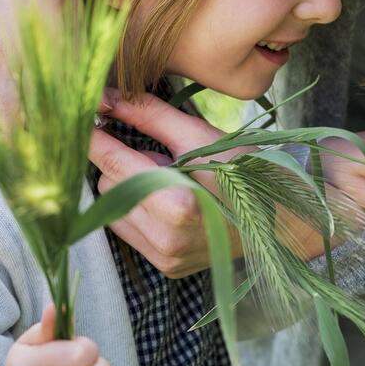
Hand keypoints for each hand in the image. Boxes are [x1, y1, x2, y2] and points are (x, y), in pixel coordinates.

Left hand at [88, 91, 246, 277]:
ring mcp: (164, 258)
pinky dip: (141, 211)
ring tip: (171, 181)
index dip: (93, 138)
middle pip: (108, 187)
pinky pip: (130, 231)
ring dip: (130, 190)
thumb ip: (148, 115)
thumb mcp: (200, 137)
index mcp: (176, 204)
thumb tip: (105, 97)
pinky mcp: (166, 268)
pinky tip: (173, 203)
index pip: (113, 164)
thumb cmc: (249, 173)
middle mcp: (165, 238)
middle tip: (161, 155)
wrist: (285, 221)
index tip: (80, 118)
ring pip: (114, 211)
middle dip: (123, 165)